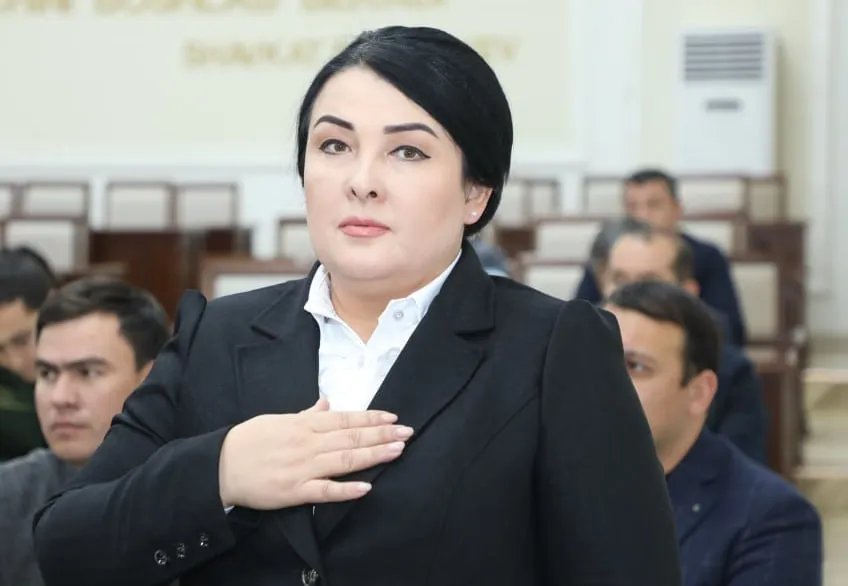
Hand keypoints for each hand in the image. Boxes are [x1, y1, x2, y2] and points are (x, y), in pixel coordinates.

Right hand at [218, 398, 411, 509]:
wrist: (220, 465)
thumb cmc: (249, 440)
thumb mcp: (278, 419)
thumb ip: (306, 414)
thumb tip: (326, 402)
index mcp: (304, 424)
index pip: (345, 418)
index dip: (371, 418)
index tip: (393, 418)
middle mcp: (308, 443)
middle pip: (351, 437)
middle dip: (382, 435)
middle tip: (407, 432)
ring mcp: (303, 468)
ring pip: (344, 460)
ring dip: (374, 455)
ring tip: (397, 451)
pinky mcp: (295, 491)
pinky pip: (325, 491)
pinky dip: (346, 490)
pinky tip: (366, 487)